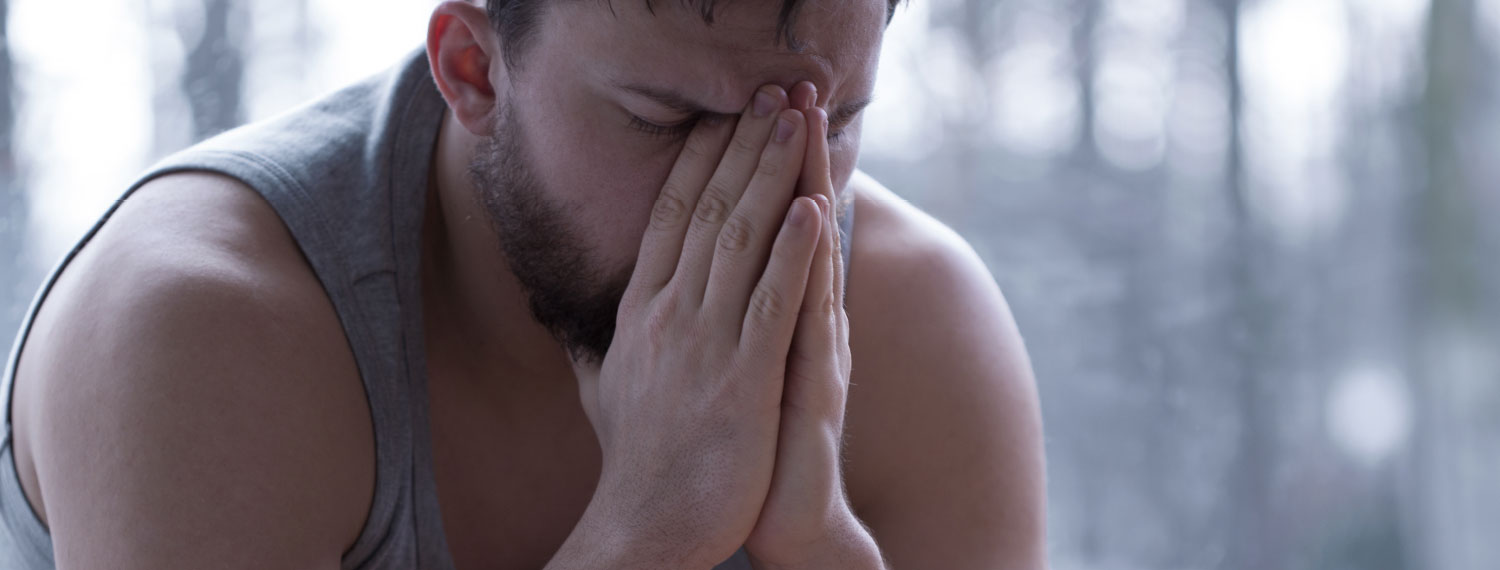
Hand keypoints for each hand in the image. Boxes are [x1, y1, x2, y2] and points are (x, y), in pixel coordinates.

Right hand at [557, 85, 822, 568]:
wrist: (646, 527)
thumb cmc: (636, 460)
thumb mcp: (601, 389)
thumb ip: (592, 345)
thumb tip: (567, 320)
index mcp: (640, 311)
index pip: (669, 217)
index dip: (699, 161)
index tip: (721, 116)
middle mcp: (668, 315)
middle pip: (708, 211)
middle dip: (741, 148)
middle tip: (767, 96)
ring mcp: (704, 344)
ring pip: (742, 241)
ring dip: (771, 177)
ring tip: (796, 125)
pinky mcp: (742, 379)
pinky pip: (771, 302)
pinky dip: (794, 252)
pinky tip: (814, 209)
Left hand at [744, 82, 871, 566]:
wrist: (787, 524)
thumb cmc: (745, 458)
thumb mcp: (716, 383)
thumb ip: (704, 336)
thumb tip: (662, 302)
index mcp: (765, 318)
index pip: (757, 229)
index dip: (749, 169)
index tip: (739, 112)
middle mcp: (796, 323)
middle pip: (788, 223)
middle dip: (782, 153)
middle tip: (786, 87)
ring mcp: (810, 349)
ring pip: (805, 249)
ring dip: (804, 181)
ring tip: (803, 121)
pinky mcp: (815, 383)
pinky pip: (809, 312)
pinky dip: (808, 260)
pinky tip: (811, 215)